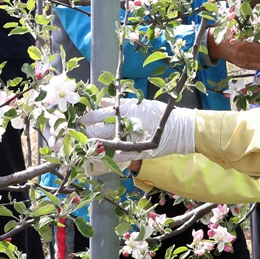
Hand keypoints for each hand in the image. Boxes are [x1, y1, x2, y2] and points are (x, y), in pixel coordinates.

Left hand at [80, 98, 195, 159]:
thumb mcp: (139, 103)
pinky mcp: (135, 153)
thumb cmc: (159, 113)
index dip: (88, 118)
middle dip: (87, 132)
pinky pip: (116, 156)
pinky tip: (99, 156)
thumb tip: (102, 101)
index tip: (81, 119)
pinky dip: (107, 156)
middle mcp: (126, 127)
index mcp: (126, 113)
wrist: (179, 130)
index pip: (100, 115)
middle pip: (99, 131)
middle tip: (79, 132)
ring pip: (105, 145)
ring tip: (86, 144)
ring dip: (94, 145)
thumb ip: (119, 104)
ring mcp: (130, 141)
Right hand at [208, 30, 259, 70]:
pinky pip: (258, 66)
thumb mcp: (241, 26)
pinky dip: (258, 62)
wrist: (216, 44)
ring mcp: (243, 57)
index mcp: (246, 35)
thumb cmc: (231, 33)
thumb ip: (255, 27)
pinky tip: (253, 56)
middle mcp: (244, 47)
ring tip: (258, 50)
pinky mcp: (241, 65)